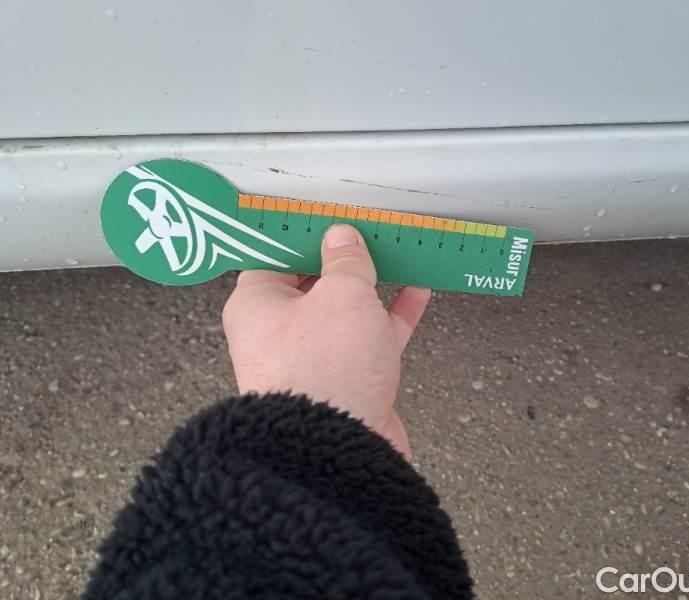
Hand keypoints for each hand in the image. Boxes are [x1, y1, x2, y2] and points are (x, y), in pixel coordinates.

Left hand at [222, 224, 430, 456]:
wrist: (338, 450)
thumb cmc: (324, 369)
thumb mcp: (342, 295)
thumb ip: (346, 263)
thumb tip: (342, 240)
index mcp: (257, 305)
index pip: (275, 257)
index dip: (304, 236)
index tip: (330, 218)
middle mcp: (279, 333)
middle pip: (312, 284)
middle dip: (344, 261)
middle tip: (369, 233)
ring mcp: (313, 359)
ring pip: (345, 312)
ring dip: (373, 286)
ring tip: (399, 256)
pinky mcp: (344, 381)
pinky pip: (368, 339)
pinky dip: (391, 316)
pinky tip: (416, 292)